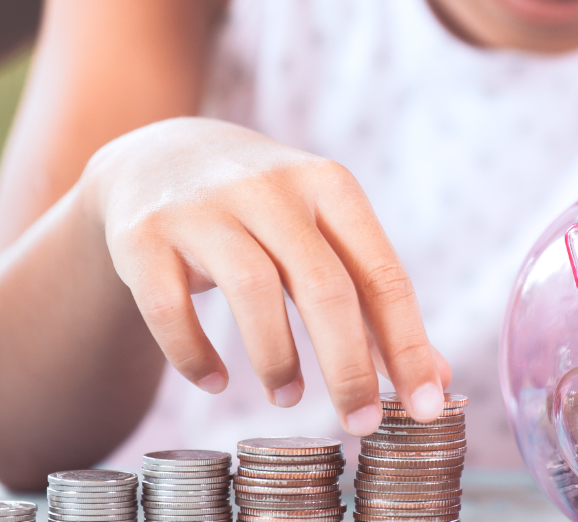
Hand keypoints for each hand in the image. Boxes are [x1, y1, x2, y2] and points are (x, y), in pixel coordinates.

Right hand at [78, 117, 449, 434]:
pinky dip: (195, 355)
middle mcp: (269, 188)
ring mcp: (202, 208)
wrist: (157, 155)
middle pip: (323, 285)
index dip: (407, 345)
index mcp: (328, 185)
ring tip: (288, 399)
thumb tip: (434, 380)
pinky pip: (170, 308)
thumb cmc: (263, 211)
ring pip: (252, 291)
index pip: (381, 273)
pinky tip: (215, 381)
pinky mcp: (143, 235)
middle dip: (349, 365)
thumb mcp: (321, 233)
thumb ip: (372, 300)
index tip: (425, 407)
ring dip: (277, 359)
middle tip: (360, 422)